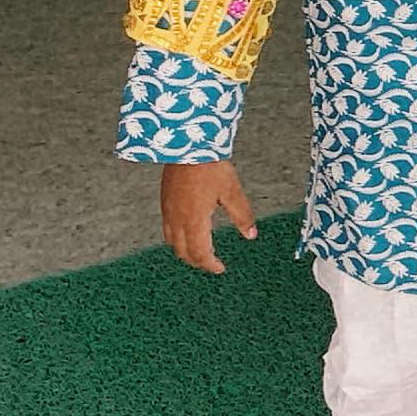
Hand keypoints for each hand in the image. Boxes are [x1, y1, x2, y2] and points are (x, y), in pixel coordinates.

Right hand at [160, 159, 259, 273]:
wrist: (187, 147)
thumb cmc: (210, 167)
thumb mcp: (232, 192)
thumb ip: (242, 216)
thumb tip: (251, 235)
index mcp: (194, 221)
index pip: (200, 253)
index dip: (210, 264)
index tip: (220, 268)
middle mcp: (177, 220)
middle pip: (183, 252)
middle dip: (198, 262)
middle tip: (212, 263)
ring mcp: (168, 212)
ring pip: (172, 243)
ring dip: (186, 252)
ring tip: (200, 252)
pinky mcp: (165, 203)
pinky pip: (167, 230)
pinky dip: (177, 240)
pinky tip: (187, 233)